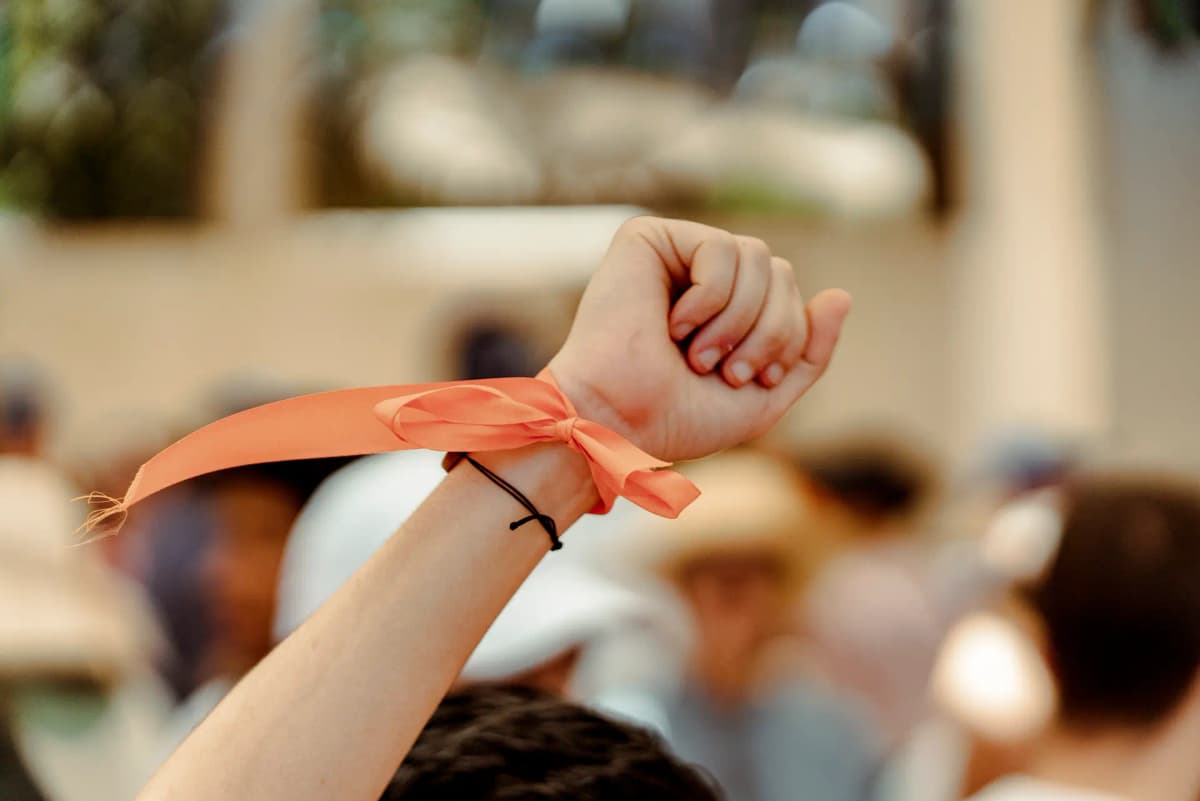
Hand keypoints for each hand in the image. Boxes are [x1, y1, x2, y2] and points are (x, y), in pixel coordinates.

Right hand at [547, 216, 850, 462]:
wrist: (620, 422)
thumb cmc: (678, 416)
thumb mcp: (764, 395)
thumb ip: (808, 352)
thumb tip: (842, 295)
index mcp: (727, 307)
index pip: (789, 292)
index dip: (786, 337)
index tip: (748, 379)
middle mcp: (700, 275)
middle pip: (780, 271)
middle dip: (768, 330)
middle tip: (723, 371)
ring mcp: (674, 253)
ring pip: (758, 256)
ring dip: (738, 319)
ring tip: (697, 354)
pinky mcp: (646, 238)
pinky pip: (719, 248)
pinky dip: (709, 298)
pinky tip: (673, 325)